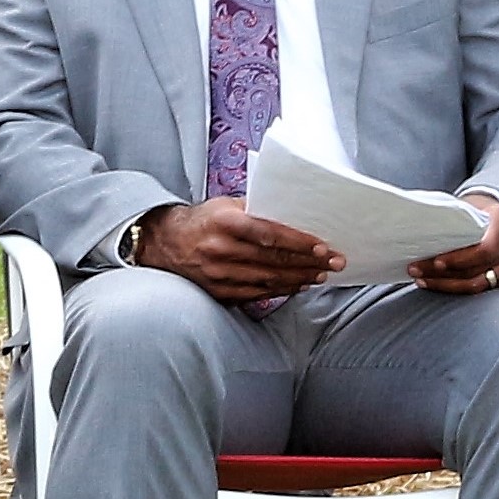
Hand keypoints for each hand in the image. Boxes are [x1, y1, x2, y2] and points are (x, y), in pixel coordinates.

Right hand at [134, 198, 340, 302]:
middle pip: (274, 259)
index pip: (269, 234)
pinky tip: (297, 285)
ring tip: (320, 275)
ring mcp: (217, 273)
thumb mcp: (225, 205)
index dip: (299, 242)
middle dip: (309, 262)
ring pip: (269, 279)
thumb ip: (258, 210)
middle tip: (335, 263)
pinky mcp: (217, 291)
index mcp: (223, 222)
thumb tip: (295, 216)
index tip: (323, 247)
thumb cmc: (202, 221)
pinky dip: (280, 290)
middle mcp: (219, 249)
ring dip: (299, 278)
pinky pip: (256, 293)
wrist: (164, 243)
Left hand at [408, 192, 498, 294]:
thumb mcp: (467, 204)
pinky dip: (457, 288)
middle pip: (479, 269)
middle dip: (443, 274)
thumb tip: (416, 220)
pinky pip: (483, 290)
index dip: (460, 259)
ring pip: (480, 284)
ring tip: (422, 279)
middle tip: (416, 270)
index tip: (436, 262)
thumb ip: (449, 214)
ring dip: (446, 284)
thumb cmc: (478, 210)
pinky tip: (437, 283)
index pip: (486, 248)